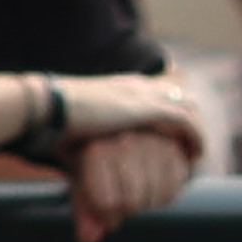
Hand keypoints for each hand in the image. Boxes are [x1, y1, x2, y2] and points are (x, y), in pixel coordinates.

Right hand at [59, 71, 212, 160]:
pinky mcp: (149, 109)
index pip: (159, 91)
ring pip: (188, 108)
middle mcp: (136, 86)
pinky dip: (195, 138)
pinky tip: (195, 155)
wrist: (45, 107)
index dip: (172, 111)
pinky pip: (187, 122)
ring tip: (196, 153)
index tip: (177, 134)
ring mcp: (144, 95)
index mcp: (120, 85)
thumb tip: (84, 151)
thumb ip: (95, 131)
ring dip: (196, 131)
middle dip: (191, 119)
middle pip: (180, 96)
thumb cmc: (50, 118)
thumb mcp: (79, 122)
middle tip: (192, 145)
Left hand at [61, 126, 191, 241]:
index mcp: (97, 152)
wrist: (124, 144)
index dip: (107, 216)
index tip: (106, 211)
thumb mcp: (85, 190)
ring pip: (154, 198)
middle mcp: (125, 143)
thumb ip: (85, 216)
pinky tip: (152, 187)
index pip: (107, 203)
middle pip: (132, 202)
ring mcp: (153, 145)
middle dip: (127, 209)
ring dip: (145, 203)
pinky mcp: (174, 152)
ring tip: (136, 191)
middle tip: (122, 199)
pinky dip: (162, 197)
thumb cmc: (99, 172)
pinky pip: (172, 192)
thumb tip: (88, 240)